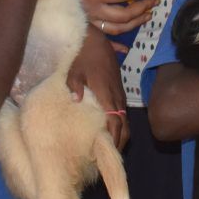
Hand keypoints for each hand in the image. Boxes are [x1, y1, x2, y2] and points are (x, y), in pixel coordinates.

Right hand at [62, 0, 154, 52]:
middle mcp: (91, 11)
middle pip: (124, 15)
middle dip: (142, 8)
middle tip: (155, 0)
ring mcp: (87, 22)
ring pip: (116, 29)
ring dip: (135, 24)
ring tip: (147, 15)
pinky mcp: (82, 28)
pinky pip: (100, 41)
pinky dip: (114, 48)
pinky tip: (125, 50)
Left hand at [67, 27, 128, 149]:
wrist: (96, 40)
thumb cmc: (83, 56)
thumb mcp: (74, 70)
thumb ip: (74, 86)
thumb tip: (76, 100)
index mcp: (106, 94)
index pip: (115, 122)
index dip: (113, 139)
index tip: (107, 153)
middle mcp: (117, 96)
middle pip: (124, 126)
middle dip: (119, 143)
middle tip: (108, 158)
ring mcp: (119, 93)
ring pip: (125, 120)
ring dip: (120, 134)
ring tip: (108, 149)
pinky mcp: (118, 90)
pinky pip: (122, 112)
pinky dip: (119, 124)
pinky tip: (109, 131)